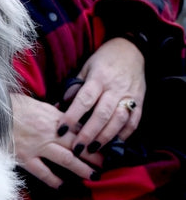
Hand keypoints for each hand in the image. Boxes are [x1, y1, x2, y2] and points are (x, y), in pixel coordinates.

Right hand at [11, 93, 98, 188]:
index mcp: (53, 117)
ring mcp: (38, 147)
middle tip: (106, 163)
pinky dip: (53, 180)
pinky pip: (43, 172)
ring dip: (81, 168)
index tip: (104, 143)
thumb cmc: (13, 107)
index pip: (78, 128)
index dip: (92, 136)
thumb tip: (65, 118)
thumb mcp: (38, 105)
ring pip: (66, 159)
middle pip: (78, 144)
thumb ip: (53, 115)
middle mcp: (49, 132)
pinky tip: (62, 186)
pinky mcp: (25, 158)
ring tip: (93, 176)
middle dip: (93, 154)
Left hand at [58, 37, 145, 153]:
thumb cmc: (103, 61)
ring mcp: (129, 95)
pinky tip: (113, 145)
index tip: (61, 130)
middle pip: (102, 114)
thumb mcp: (86, 68)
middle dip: (89, 134)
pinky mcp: (140, 101)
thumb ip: (74, 88)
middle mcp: (115, 87)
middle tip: (77, 149)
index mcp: (99, 77)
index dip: (72, 116)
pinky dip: (124, 135)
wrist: (132, 49)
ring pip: (119, 120)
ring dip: (105, 138)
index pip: (84, 99)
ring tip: (93, 150)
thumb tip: (58, 108)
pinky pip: (133, 122)